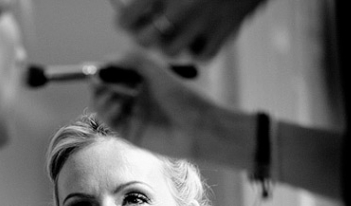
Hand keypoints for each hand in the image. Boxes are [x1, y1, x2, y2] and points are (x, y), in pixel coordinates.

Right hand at [91, 50, 212, 159]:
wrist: (198, 128)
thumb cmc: (184, 98)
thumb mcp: (159, 71)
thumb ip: (134, 60)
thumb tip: (106, 60)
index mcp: (145, 83)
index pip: (117, 74)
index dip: (106, 71)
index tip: (100, 69)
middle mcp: (137, 99)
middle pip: (107, 90)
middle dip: (100, 85)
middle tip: (98, 81)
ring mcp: (133, 117)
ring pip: (105, 107)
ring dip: (101, 99)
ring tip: (110, 96)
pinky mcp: (131, 135)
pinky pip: (111, 123)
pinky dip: (107, 113)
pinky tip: (117, 107)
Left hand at [110, 0, 268, 60]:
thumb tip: (132, 4)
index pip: (128, 19)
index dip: (125, 20)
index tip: (127, 19)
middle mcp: (181, 8)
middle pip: (145, 40)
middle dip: (143, 35)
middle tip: (147, 28)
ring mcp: (203, 23)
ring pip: (170, 52)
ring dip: (168, 44)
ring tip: (172, 34)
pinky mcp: (225, 31)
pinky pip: (202, 55)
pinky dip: (197, 50)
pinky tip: (197, 38)